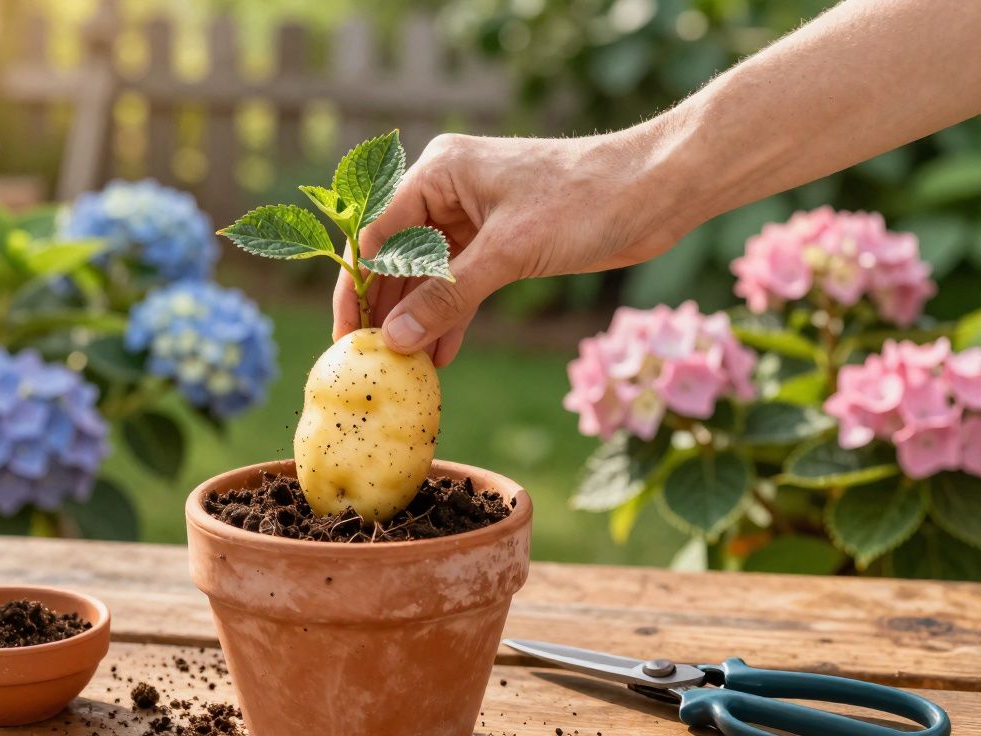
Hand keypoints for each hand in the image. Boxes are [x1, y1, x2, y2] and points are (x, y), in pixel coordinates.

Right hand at [332, 131, 682, 365]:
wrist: (659, 189)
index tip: (348, 339)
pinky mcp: (502, 242)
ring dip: (420, 320)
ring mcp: (474, 217)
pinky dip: (452, 317)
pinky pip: (462, 285)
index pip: (376, 236)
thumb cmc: (586, 200)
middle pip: (397, 258)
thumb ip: (448, 297)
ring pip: (430, 277)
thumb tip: (395, 339)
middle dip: (388, 311)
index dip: (359, 289)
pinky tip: (442, 356)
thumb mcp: (509, 253)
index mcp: (439, 172)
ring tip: (407, 370)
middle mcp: (447, 191)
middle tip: (372, 364)